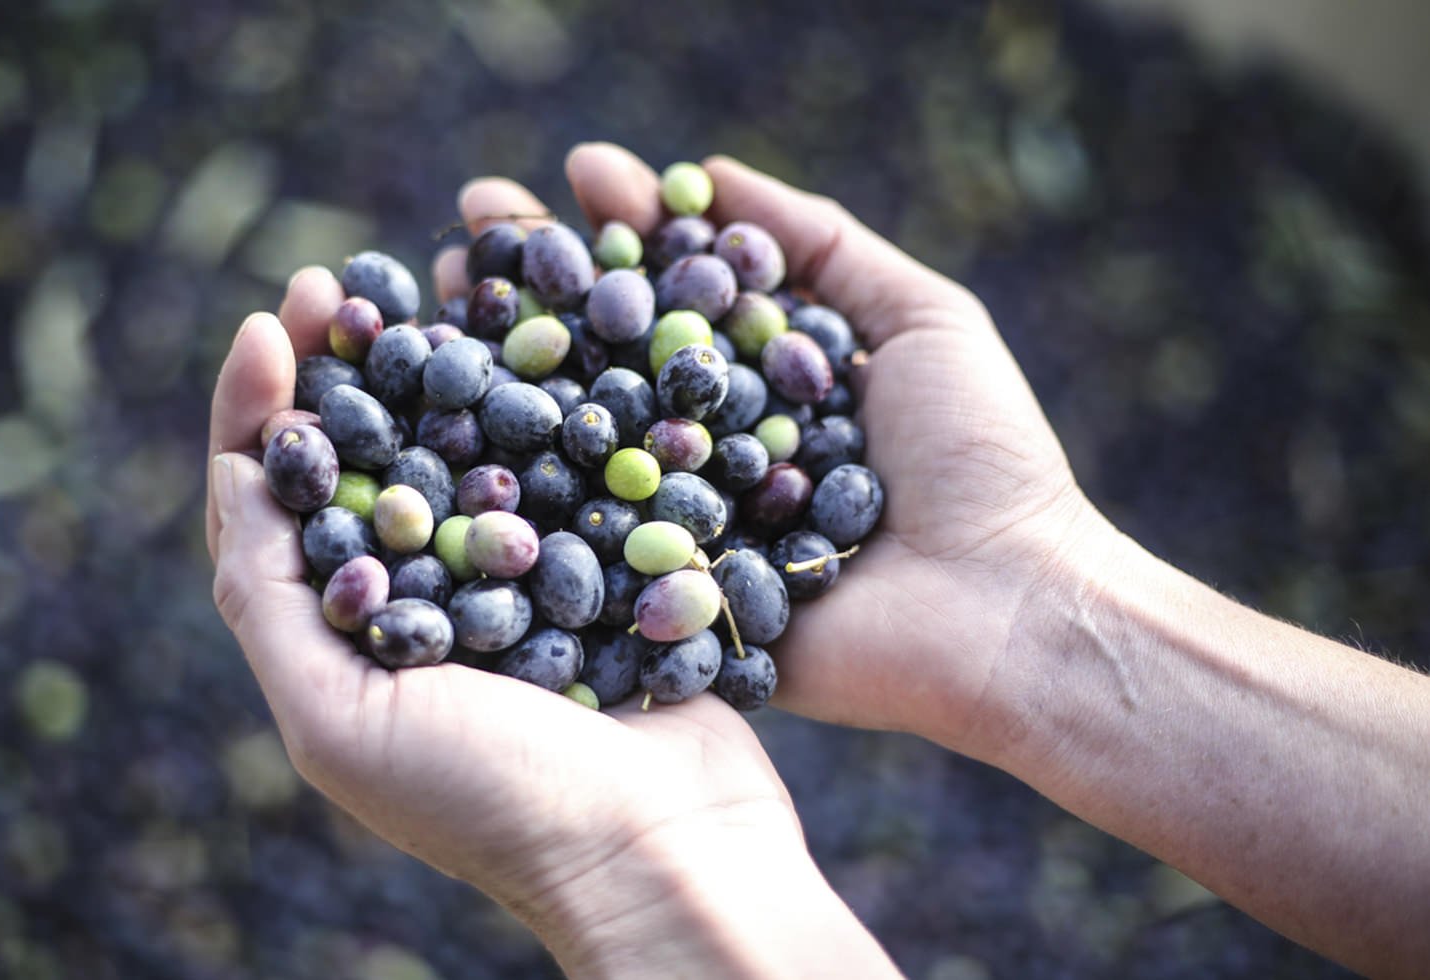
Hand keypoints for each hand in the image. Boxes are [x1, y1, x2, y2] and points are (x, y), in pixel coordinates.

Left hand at [204, 162, 894, 975]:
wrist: (666, 848)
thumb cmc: (494, 801)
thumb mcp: (338, 721)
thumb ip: (270, 599)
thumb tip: (230, 465)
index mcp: (345, 636)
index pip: (277, 502)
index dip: (262, 408)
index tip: (274, 324)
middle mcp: (422, 598)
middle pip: (366, 454)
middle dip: (344, 363)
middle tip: (343, 279)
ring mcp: (517, 575)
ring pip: (463, 442)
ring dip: (440, 358)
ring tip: (431, 279)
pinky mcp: (603, 561)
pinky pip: (561, 460)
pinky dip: (541, 393)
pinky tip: (537, 331)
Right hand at [471, 144, 1101, 760]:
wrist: (1001, 609)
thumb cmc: (980, 459)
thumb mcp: (922, 319)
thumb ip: (822, 243)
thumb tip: (712, 172)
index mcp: (758, 379)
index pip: (673, 286)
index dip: (629, 227)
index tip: (580, 172)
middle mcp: (705, 444)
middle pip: (605, 350)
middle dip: (539, 283)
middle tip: (475, 219)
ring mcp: (679, 520)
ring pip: (576, 437)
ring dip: (502, 368)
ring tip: (441, 301)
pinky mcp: (667, 598)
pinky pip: (587, 543)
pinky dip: (520, 491)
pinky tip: (457, 430)